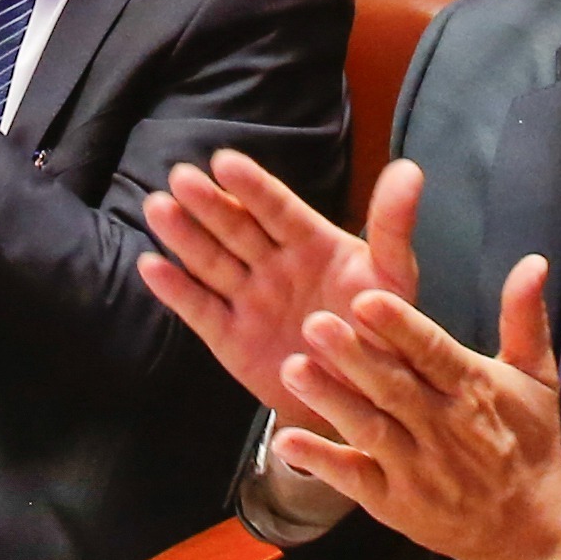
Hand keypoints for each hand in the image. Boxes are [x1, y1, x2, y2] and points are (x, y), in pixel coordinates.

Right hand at [142, 151, 420, 421]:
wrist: (361, 397)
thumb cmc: (380, 330)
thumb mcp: (394, 277)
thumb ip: (393, 226)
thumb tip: (409, 169)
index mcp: (311, 243)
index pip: (278, 209)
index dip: (252, 187)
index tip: (225, 162)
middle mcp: (274, 265)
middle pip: (237, 229)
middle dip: (209, 204)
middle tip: (181, 177)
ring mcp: (249, 299)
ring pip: (211, 262)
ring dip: (184, 235)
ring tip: (158, 207)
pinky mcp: (229, 337)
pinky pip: (200, 310)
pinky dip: (176, 290)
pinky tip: (151, 266)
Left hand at [275, 246, 560, 559]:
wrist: (528, 529)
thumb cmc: (528, 443)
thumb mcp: (536, 378)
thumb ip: (524, 318)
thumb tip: (533, 262)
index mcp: (474, 390)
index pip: (432, 353)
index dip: (400, 328)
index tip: (366, 299)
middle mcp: (444, 429)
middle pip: (393, 388)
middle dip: (352, 357)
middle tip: (313, 323)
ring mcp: (416, 469)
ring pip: (368, 430)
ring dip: (329, 401)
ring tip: (291, 369)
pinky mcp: (393, 503)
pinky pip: (353, 479)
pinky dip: (320, 461)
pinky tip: (285, 440)